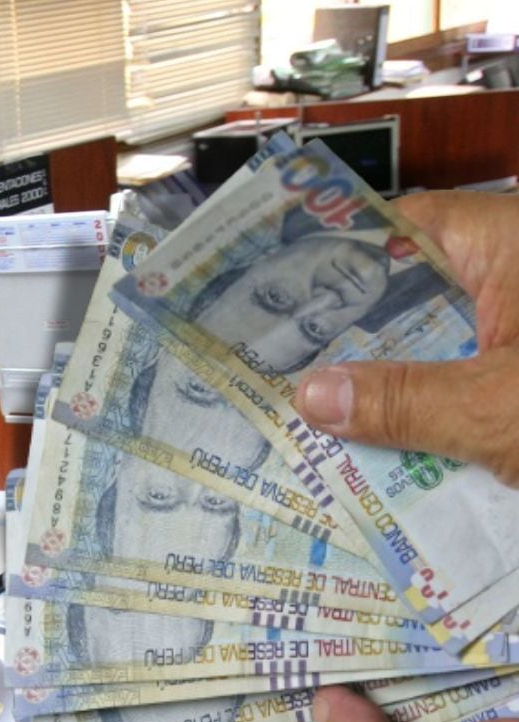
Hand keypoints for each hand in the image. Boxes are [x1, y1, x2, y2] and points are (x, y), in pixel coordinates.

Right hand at [295, 191, 518, 484]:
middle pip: (419, 291)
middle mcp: (516, 275)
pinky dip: (442, 410)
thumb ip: (406, 400)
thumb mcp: (500, 409)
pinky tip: (390, 448)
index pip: (402, 226)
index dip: (335, 256)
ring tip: (316, 416)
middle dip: (355, 336)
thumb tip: (310, 395)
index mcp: (510, 244)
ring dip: (396, 384)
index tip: (273, 292)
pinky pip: (479, 380)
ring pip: (448, 343)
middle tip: (276, 367)